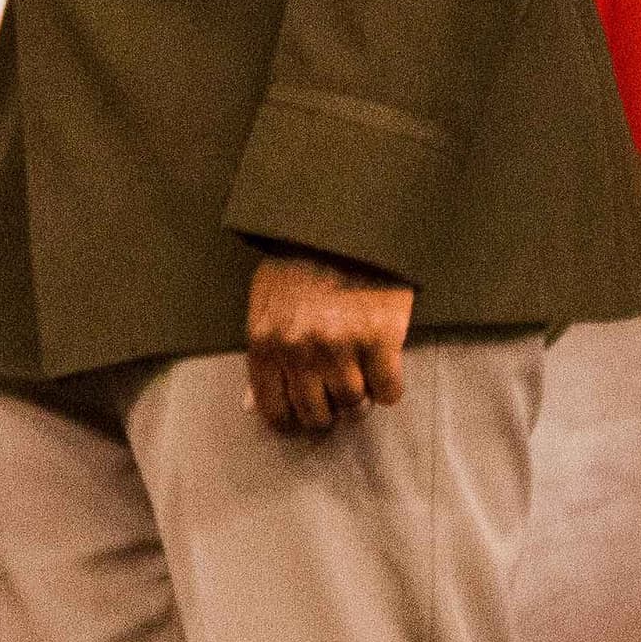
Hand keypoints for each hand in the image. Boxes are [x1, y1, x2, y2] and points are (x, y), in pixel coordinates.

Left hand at [244, 247, 414, 436]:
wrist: (348, 225)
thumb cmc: (302, 261)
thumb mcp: (266, 301)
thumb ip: (262, 353)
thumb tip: (251, 404)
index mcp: (266, 340)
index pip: (274, 407)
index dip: (292, 417)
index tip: (305, 412)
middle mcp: (300, 348)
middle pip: (316, 413)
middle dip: (328, 409)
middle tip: (337, 394)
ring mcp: (341, 345)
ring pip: (353, 404)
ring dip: (360, 396)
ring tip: (360, 374)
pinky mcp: (380, 338)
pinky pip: (388, 390)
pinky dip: (389, 386)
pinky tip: (384, 367)